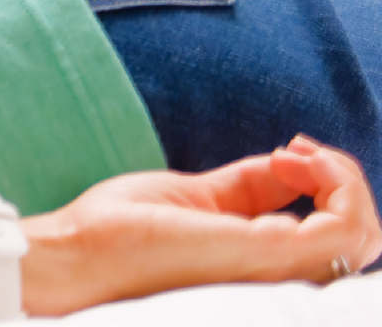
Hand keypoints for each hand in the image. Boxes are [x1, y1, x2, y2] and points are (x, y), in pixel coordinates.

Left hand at [23, 135, 381, 313]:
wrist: (72, 255)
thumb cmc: (115, 234)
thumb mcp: (194, 199)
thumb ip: (247, 191)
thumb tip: (289, 165)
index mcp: (260, 260)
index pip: (334, 230)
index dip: (330, 181)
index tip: (291, 149)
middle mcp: (276, 275)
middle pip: (362, 236)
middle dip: (345, 178)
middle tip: (297, 149)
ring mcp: (274, 272)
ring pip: (363, 234)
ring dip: (345, 179)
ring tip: (296, 152)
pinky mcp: (262, 258)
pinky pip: (344, 232)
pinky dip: (337, 185)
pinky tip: (293, 159)